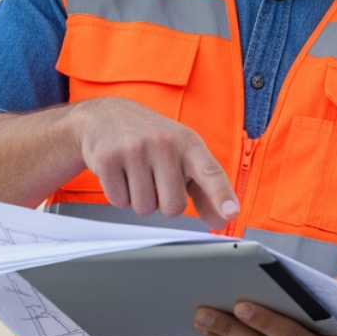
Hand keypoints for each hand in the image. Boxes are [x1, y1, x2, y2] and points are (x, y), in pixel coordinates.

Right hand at [71, 97, 238, 228]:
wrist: (105, 115)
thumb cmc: (151, 139)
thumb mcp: (182, 154)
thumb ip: (204, 188)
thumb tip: (221, 220)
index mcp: (188, 142)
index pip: (210, 172)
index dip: (221, 195)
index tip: (231, 213)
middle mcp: (163, 143)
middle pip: (173, 207)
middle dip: (163, 203)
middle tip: (155, 180)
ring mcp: (134, 149)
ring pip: (144, 208)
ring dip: (140, 199)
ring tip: (136, 173)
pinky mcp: (107, 159)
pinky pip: (119, 201)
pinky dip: (119, 195)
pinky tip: (120, 172)